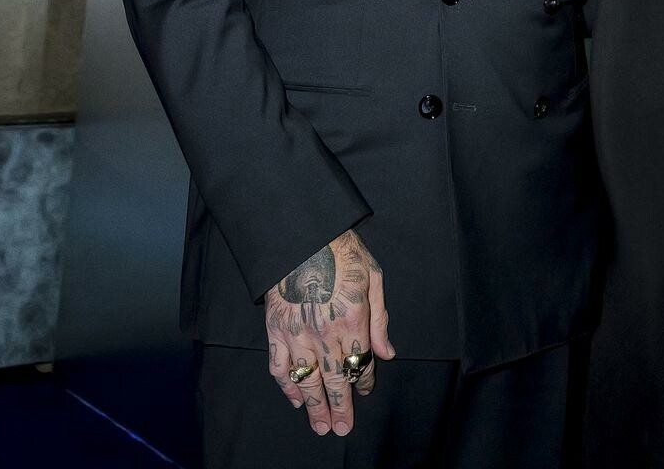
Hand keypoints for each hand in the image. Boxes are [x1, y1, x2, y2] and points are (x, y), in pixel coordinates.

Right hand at [265, 228, 394, 437]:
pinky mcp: (276, 330)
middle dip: (341, 407)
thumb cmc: (342, 251)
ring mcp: (298, 334)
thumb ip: (380, 318)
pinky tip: (294, 398)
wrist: (303, 234)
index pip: (361, 362)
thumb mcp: (373, 277)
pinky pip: (280, 367)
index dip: (364, 381)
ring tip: (321, 427)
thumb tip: (388, 352)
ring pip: (308, 381)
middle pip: (335, 379)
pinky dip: (286, 386)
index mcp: (352, 320)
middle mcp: (326, 333)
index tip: (365, 390)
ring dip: (315, 406)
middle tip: (342, 429)